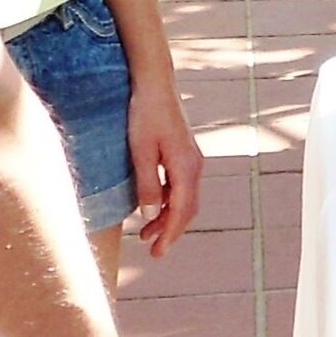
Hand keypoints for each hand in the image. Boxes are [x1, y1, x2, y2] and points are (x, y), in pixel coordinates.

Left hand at [124, 75, 206, 254]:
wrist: (155, 84)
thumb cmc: (145, 114)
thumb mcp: (141, 152)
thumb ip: (147, 184)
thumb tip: (150, 215)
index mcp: (186, 168)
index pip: (181, 211)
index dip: (170, 234)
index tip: (158, 252)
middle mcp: (194, 166)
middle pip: (187, 209)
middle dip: (170, 231)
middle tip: (152, 249)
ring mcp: (191, 159)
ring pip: (184, 198)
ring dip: (168, 217)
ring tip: (147, 232)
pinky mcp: (184, 153)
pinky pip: (180, 186)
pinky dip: (169, 202)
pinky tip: (153, 206)